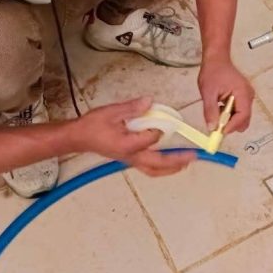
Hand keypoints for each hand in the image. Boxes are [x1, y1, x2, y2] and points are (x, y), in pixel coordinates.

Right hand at [65, 97, 195, 176]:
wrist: (79, 137)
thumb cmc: (93, 125)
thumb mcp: (111, 112)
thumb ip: (132, 108)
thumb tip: (149, 102)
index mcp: (127, 144)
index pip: (151, 138)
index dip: (158, 129)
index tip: (160, 119)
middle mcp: (131, 156)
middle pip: (158, 164)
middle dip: (177, 161)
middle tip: (193, 156)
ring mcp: (130, 160)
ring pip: (154, 170)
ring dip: (172, 168)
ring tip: (186, 162)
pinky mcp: (129, 159)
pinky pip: (149, 167)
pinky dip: (162, 167)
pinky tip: (170, 162)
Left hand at [198, 58, 253, 133]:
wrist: (216, 60)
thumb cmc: (213, 71)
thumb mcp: (208, 92)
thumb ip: (210, 111)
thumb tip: (212, 127)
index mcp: (243, 93)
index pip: (243, 115)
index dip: (232, 126)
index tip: (220, 132)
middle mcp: (248, 96)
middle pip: (244, 119)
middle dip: (231, 124)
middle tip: (216, 124)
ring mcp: (247, 97)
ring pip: (241, 117)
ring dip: (229, 119)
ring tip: (216, 108)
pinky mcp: (243, 98)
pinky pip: (238, 111)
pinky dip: (229, 114)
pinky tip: (219, 106)